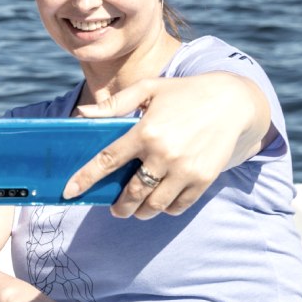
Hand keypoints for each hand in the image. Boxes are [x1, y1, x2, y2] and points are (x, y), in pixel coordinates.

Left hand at [66, 73, 266, 218]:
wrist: (232, 102)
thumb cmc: (183, 94)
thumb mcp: (148, 89)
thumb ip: (114, 105)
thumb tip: (81, 115)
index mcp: (146, 131)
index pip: (107, 160)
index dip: (85, 179)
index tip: (70, 192)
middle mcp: (164, 153)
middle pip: (132, 192)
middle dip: (119, 207)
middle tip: (114, 209)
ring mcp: (185, 169)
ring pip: (154, 204)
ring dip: (140, 211)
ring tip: (136, 209)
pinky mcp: (203, 179)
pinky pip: (178, 205)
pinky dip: (166, 209)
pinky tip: (161, 203)